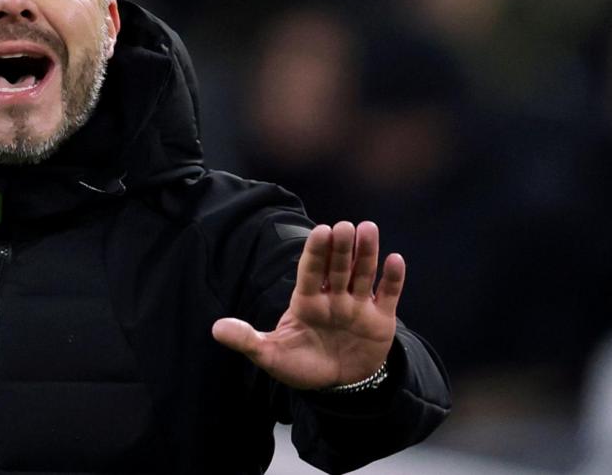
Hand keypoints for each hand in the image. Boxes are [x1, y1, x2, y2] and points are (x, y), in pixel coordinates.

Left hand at [211, 221, 403, 389]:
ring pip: (363, 275)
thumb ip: (247, 340)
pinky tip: (396, 259)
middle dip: (341, 248)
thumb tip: (216, 329)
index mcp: (306, 302)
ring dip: (367, 253)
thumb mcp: (271, 356)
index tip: (320, 231)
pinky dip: (392, 279)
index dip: (315, 252)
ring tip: (368, 229)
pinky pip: (388, 295)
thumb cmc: (301, 366)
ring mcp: (357, 306)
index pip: (310, 272)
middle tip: (345, 226)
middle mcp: (333, 298)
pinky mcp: (380, 319)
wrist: (339, 386)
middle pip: (337, 268)